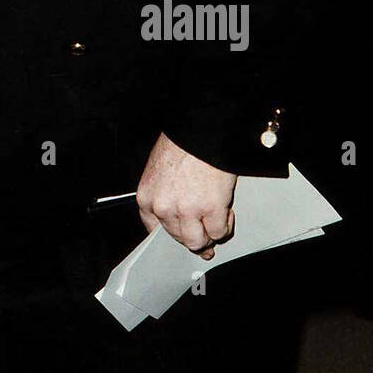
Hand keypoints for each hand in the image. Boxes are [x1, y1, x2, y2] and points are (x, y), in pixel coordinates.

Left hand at [136, 132, 236, 259]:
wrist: (200, 131)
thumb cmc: (181, 144)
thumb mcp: (159, 170)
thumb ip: (163, 194)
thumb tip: (175, 213)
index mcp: (147, 197)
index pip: (155, 230)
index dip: (173, 235)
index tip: (183, 236)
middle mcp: (163, 207)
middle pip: (179, 238)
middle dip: (193, 237)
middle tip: (205, 236)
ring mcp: (187, 211)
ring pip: (198, 241)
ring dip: (208, 237)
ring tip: (215, 226)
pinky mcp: (211, 209)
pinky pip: (219, 232)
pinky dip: (225, 227)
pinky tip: (225, 214)